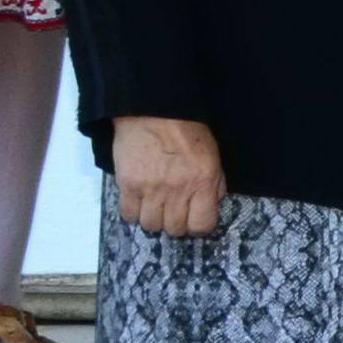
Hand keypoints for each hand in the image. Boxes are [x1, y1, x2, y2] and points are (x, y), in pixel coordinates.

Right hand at [112, 115, 225, 238]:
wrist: (153, 112)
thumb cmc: (188, 133)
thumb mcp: (213, 158)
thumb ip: (215, 185)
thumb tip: (210, 209)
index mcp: (203, 182)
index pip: (203, 225)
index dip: (199, 227)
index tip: (195, 220)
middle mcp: (178, 189)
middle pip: (175, 229)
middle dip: (176, 224)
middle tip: (174, 212)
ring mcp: (151, 188)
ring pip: (151, 225)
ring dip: (154, 220)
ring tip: (156, 206)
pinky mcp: (128, 184)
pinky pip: (128, 215)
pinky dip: (134, 213)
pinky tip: (139, 201)